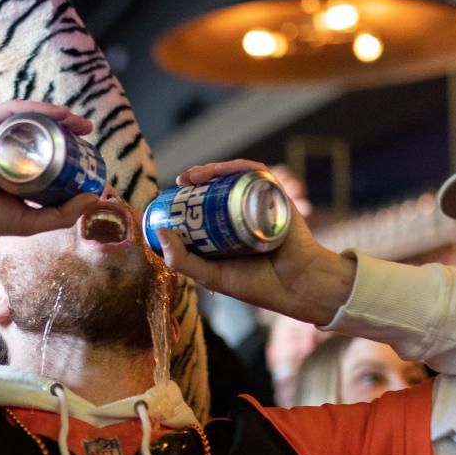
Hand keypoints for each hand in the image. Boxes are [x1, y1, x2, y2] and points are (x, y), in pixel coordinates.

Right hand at [0, 101, 98, 238]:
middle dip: (66, 128)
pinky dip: (37, 108)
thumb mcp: (30, 221)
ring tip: (77, 120)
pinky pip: (14, 111)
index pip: (43, 156)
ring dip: (56, 115)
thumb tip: (95, 199)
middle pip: (40, 133)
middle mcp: (3, 150)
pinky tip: (58, 112)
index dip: (67, 150)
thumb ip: (62, 215)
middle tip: (87, 129)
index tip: (87, 151)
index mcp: (12, 172)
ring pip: (29, 120)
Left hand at [156, 159, 353, 325]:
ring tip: (195, 176)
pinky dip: (237, 168)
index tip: (169, 196)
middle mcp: (242, 213)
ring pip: (233, 177)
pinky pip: (256, 174)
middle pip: (216, 187)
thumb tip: (158, 231)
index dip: (185, 197)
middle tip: (182, 182)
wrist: (297, 286)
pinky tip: (221, 171)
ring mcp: (260, 202)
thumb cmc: (257, 284)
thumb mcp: (209, 275)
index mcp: (226, 230)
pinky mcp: (276, 195)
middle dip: (197, 179)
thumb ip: (181, 260)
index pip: (203, 206)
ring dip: (213, 169)